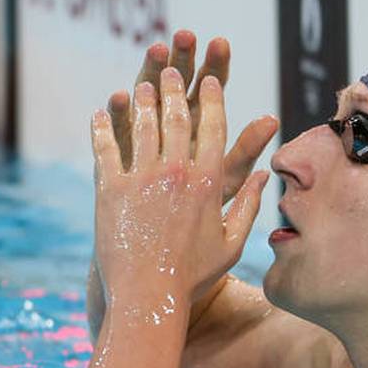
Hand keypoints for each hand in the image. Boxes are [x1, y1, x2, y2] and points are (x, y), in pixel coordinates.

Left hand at [92, 68, 268, 310]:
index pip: (214, 128)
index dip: (211, 100)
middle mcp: (175, 173)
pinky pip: (106, 148)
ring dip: (143, 100)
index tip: (209, 82)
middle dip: (174, 89)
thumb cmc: (193, 276)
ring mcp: (141, 179)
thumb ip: (251, 205)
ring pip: (143, 126)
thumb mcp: (231, 243)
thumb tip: (267, 176)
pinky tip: (100, 113)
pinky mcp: (110, 190)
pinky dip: (103, 127)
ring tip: (142, 84)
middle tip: (171, 70)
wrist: (149, 297)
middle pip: (176, 117)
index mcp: (208, 183)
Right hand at [107, 30, 277, 204]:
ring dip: (151, 71)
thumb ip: (246, 149)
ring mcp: (145, 124)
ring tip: (156, 51)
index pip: (212, 83)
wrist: (166, 232)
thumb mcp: (227, 176)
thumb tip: (274, 119)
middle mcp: (173, 115)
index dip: (216, 63)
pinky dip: (120, 112)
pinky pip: (120, 125)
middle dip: (183, 57)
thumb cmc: (202, 205)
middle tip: (185, 36)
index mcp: (202, 119)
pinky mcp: (120, 143)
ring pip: (148, 91)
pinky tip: (120, 97)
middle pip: (179, 79)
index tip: (220, 43)